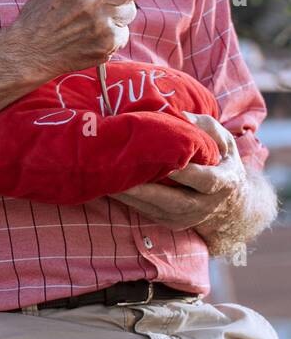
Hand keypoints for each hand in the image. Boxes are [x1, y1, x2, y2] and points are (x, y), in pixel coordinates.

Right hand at [8, 0, 138, 77]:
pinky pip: (123, 34)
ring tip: (92, 22)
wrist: (28, 51)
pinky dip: (109, 36)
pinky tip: (90, 38)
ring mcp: (102, 22)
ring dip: (115, 15)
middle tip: (106, 2)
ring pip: (129, 11)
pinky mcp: (107, 43)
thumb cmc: (41, 13)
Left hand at [110, 112, 245, 231]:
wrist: (232, 205)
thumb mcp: (224, 142)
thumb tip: (182, 115)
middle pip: (175, 201)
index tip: (164, 162)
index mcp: (223, 182)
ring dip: (132, 198)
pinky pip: (149, 214)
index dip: (185, 173)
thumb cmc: (221, 162)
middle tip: (119, 176)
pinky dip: (131, 203)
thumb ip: (206, 127)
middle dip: (147, 190)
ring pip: (157, 210)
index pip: (205, 179)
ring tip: (107, 182)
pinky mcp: (173, 223)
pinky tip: (111, 190)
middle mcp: (206, 204)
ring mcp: (188, 217)